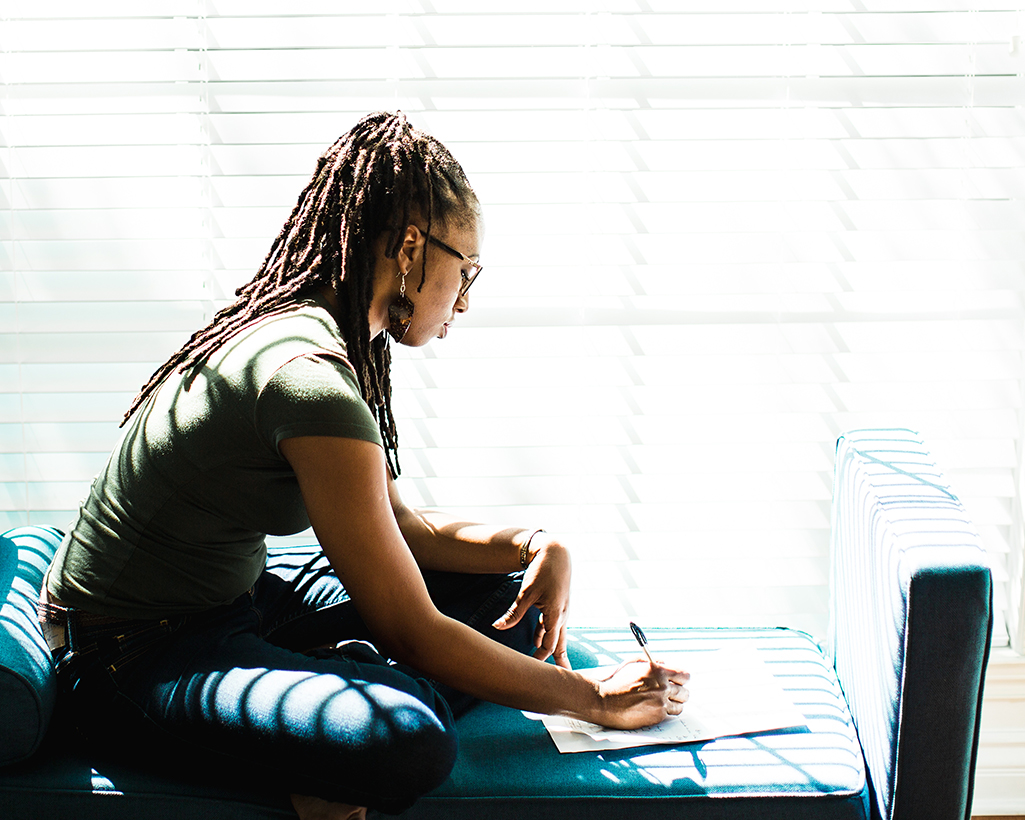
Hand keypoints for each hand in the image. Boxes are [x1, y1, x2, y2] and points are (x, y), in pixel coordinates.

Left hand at [492, 535, 572, 668]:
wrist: (556, 552)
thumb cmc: (542, 571)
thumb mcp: (526, 593)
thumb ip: (514, 613)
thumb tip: (498, 627)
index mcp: (555, 614)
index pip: (550, 644)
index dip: (541, 658)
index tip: (533, 670)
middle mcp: (561, 615)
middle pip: (560, 644)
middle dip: (559, 662)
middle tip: (562, 680)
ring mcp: (561, 610)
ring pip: (558, 635)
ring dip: (555, 650)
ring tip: (556, 668)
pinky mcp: (557, 605)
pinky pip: (553, 624)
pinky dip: (547, 634)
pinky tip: (538, 641)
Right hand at [590, 659, 689, 729]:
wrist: (605, 701)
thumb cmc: (616, 681)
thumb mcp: (633, 663)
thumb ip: (652, 662)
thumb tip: (666, 663)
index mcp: (658, 670)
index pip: (684, 675)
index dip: (682, 678)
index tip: (679, 680)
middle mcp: (662, 686)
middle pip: (685, 692)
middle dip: (679, 692)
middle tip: (672, 693)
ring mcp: (661, 702)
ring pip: (680, 705)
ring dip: (674, 704)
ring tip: (664, 702)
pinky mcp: (657, 716)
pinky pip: (670, 715)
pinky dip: (665, 712)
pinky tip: (656, 709)